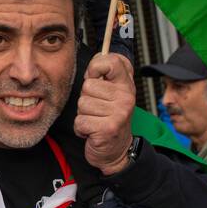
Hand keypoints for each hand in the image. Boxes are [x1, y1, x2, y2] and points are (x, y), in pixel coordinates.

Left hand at [74, 52, 135, 174]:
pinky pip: (80, 121)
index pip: (110, 61)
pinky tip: (93, 131)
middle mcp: (126, 97)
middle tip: (98, 110)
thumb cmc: (109, 118)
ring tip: (96, 120)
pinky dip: (81, 129)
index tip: (96, 77)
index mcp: (126, 84)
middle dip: (86, 99)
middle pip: (88, 86)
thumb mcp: (111, 93)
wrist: (117, 151)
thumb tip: (97, 56)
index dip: (95, 67)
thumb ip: (104, 75)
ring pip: (82, 104)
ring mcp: (119, 113)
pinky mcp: (108, 128)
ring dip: (84, 115)